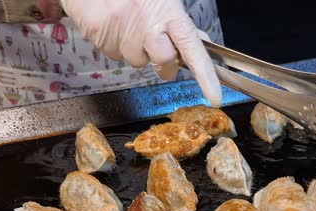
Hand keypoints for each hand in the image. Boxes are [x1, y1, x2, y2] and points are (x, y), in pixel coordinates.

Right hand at [60, 0, 221, 106]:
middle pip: (164, 63)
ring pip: (136, 61)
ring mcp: (122, 31)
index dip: (206, 74)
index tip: (214, 96)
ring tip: (129, 25)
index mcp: (168, 11)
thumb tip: (201, 43)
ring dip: (136, 50)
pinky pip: (114, 54)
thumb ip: (179, 22)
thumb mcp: (163, 0)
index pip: (192, 48)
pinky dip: (116, 44)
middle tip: (158, 49)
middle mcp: (146, 23)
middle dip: (165, 64)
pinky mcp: (100, 35)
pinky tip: (114, 24)